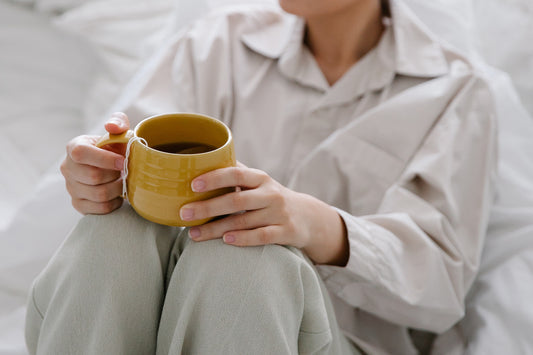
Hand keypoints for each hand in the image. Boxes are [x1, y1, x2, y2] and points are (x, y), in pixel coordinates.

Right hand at [60, 112, 129, 214]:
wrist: (114, 167)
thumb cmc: (116, 147)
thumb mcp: (119, 131)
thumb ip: (118, 122)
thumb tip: (110, 127)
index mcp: (75, 147)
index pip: (81, 154)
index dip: (105, 159)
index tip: (123, 161)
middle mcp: (68, 167)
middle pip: (93, 177)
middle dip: (115, 175)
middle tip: (125, 172)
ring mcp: (71, 187)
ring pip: (99, 194)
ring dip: (117, 189)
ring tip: (123, 181)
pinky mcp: (79, 204)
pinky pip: (100, 208)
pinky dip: (115, 203)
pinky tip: (119, 195)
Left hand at [180, 163, 348, 265]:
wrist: (307, 217)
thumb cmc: (271, 197)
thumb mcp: (258, 182)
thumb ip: (235, 172)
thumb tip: (201, 158)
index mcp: (259, 178)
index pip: (236, 174)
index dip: (214, 178)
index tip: (192, 185)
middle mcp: (270, 194)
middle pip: (236, 200)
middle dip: (207, 207)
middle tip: (184, 213)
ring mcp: (278, 214)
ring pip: (244, 221)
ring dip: (216, 229)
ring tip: (194, 234)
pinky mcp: (285, 232)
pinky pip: (262, 236)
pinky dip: (243, 238)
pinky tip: (226, 240)